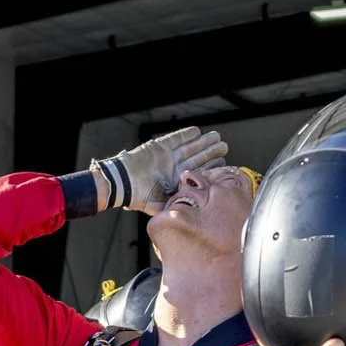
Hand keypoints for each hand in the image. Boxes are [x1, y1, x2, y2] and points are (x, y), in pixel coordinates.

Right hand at [98, 127, 230, 213]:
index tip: (223, 163)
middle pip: (197, 157)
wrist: (121, 183)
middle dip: (211, 151)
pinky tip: (198, 132)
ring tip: (216, 137)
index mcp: (177, 180)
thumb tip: (192, 213)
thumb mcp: (161, 205)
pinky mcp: (159, 146)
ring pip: (190, 147)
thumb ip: (175, 206)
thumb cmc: (138, 196)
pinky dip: (186, 135)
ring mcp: (167, 156)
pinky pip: (176, 139)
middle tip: (224, 146)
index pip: (198, 172)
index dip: (210, 167)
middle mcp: (174, 167)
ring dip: (203, 142)